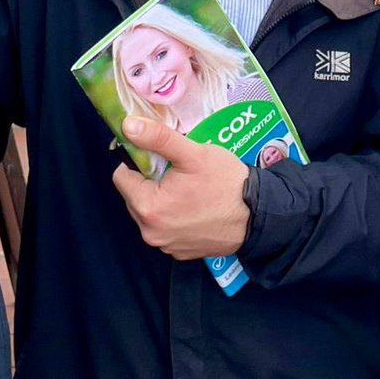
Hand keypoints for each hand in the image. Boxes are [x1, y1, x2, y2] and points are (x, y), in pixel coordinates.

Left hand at [112, 116, 250, 259]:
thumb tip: (127, 126)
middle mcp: (151, 233)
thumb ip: (157, 138)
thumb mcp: (192, 153)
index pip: (122, 177)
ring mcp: (166, 246)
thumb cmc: (225, 183)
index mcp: (149, 208)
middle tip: (177, 170)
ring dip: (161, 198)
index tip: (158, 156)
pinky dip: (174, 216)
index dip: (138, 161)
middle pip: (134, 195)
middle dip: (150, 180)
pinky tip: (195, 206)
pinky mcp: (180, 252)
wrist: (257, 216)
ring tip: (188, 188)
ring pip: (149, 212)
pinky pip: (165, 228)